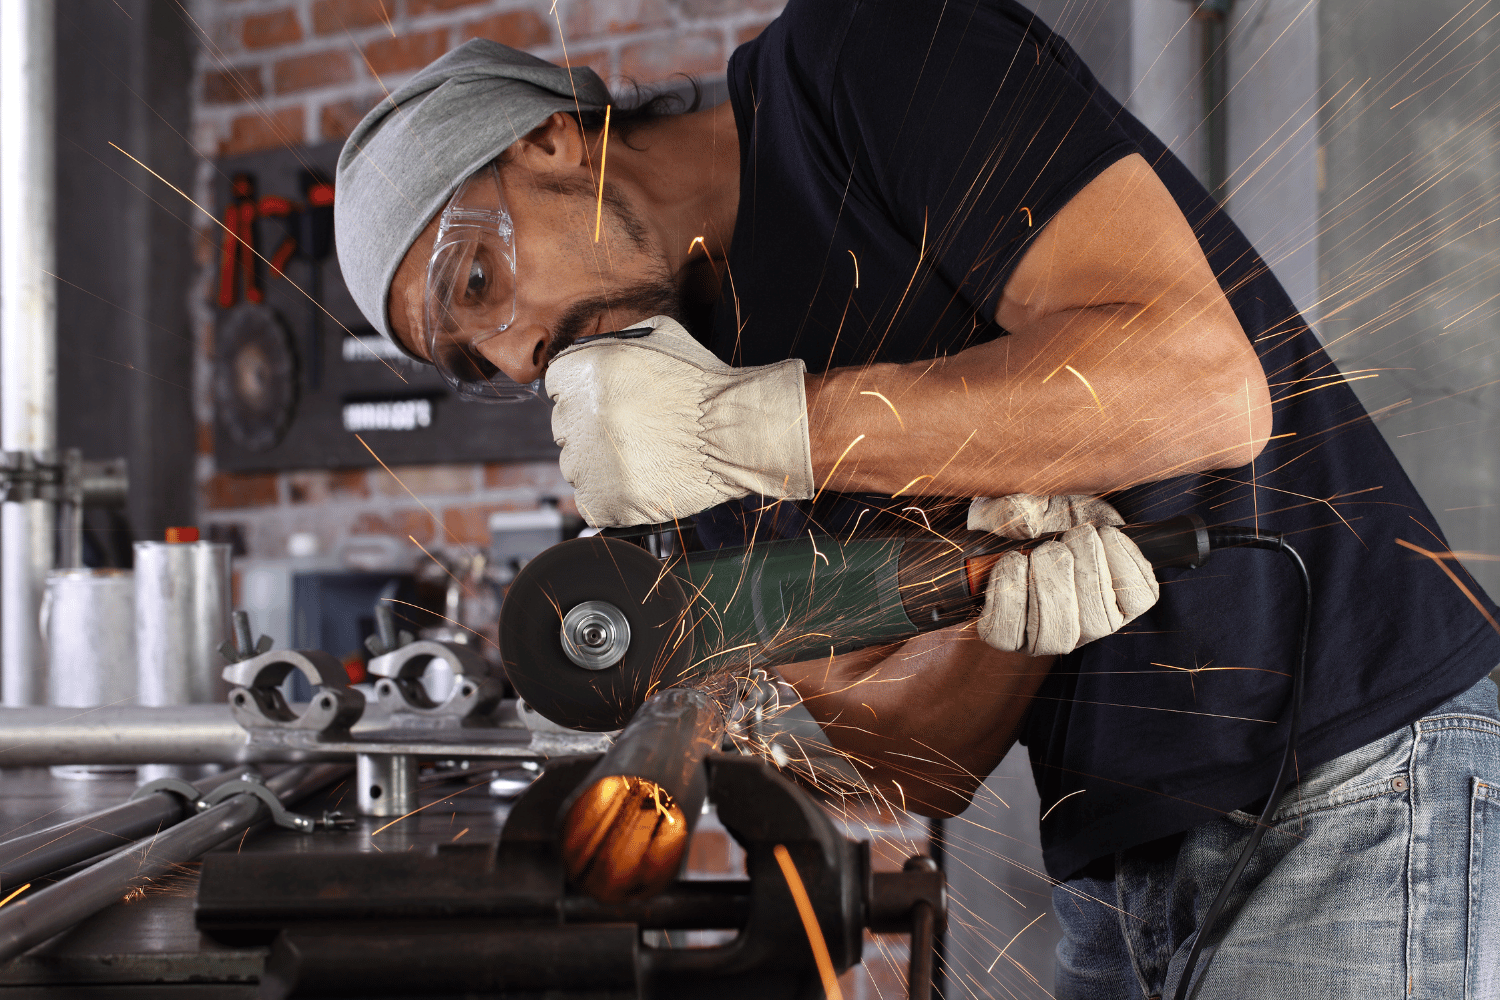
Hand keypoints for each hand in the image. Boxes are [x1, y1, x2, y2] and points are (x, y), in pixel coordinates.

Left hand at [545, 315, 814, 527]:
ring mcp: (591, 462)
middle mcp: (580, 415)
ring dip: (600, 465)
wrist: (737, 431)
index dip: (584, 392)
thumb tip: (591, 352)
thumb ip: (615, 343)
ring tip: (644, 457)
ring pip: (575, 467)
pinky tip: (641, 482)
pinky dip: (610, 499)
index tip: (608, 402)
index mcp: (585, 370)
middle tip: (633, 431)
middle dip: (592, 429)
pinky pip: (590, 503)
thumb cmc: (704, 384)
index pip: (556, 384)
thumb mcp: (660, 338)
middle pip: (565, 428)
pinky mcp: (607, 501)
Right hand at [968, 494, 1158, 654]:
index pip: (1005, 636)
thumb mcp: (1002, 508)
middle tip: (1050, 548)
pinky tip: (1107, 535)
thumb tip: (1026, 524)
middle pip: (1060, 635)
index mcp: (1010, 621)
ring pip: (1100, 622)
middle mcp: (1053, 633)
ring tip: (1079, 536)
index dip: (1009, 599)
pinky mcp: (1128, 604)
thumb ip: (1002, 514)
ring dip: (1089, 571)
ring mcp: (1094, 623)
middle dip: (1053, 583)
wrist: (1062, 508)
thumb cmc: (1027, 517)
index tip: (1012, 559)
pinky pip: (1138, 597)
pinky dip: (1126, 562)